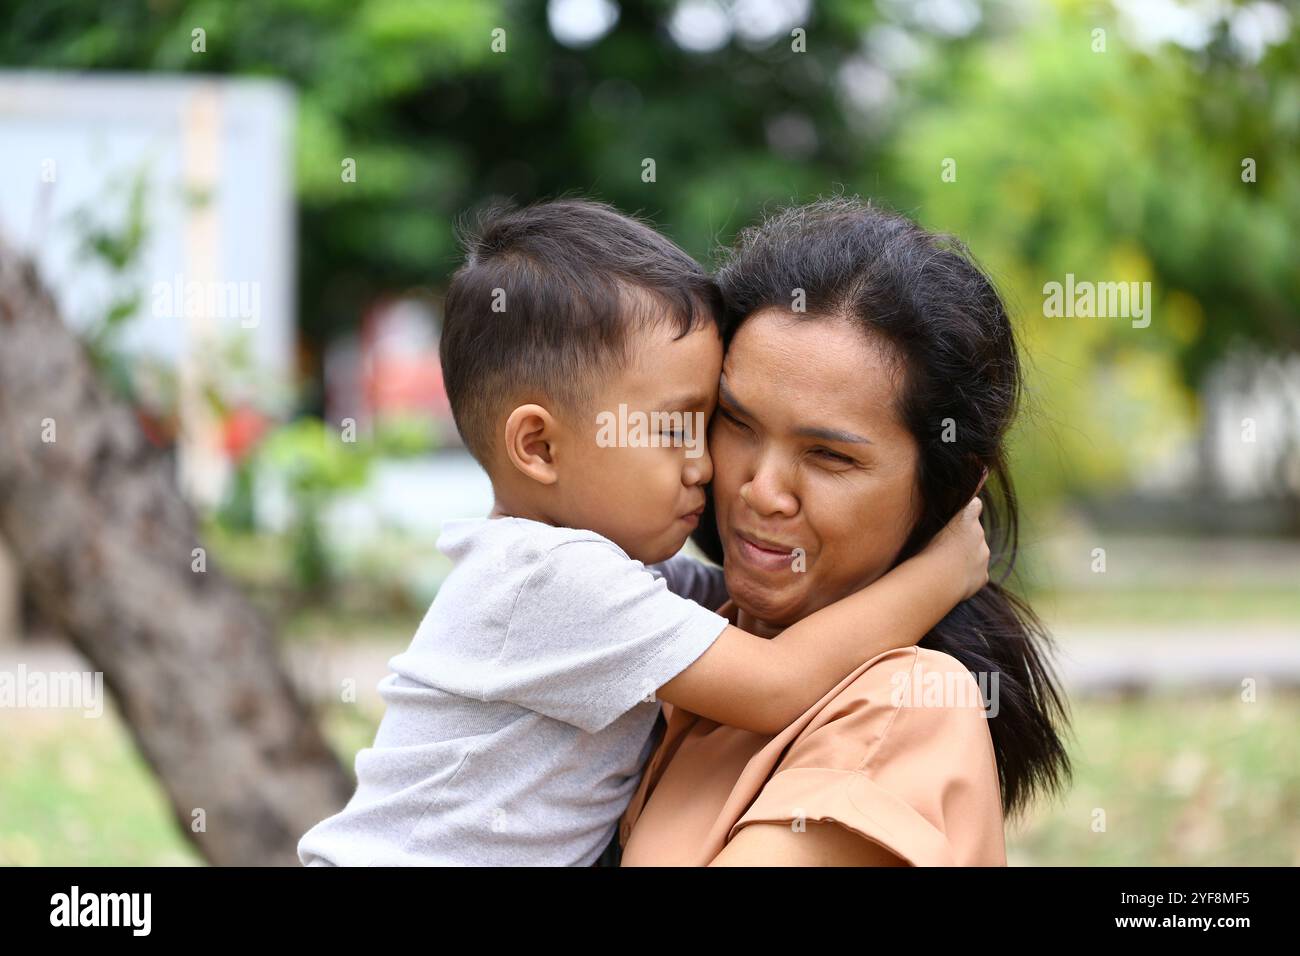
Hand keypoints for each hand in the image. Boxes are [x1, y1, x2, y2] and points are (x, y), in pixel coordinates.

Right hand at [921, 484, 990, 601]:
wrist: (935, 579)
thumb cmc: (922, 548)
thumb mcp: (925, 523)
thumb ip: (937, 513)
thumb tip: (933, 497)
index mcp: (967, 517)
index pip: (975, 505)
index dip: (967, 510)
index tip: (958, 516)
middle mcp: (979, 534)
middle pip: (975, 531)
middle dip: (964, 537)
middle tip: (943, 546)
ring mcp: (983, 556)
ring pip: (976, 553)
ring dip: (965, 556)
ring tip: (944, 565)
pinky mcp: (982, 575)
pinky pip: (976, 573)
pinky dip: (967, 575)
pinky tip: (951, 579)